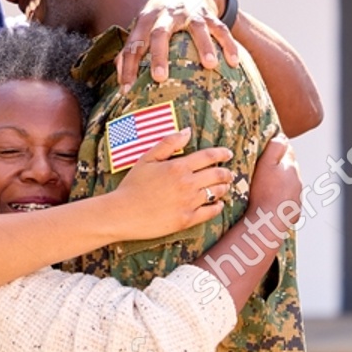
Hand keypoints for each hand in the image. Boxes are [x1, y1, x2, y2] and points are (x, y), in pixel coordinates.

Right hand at [113, 129, 233, 239]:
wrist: (122, 214)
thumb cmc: (132, 185)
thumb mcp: (147, 158)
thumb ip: (168, 143)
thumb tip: (187, 131)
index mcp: (178, 167)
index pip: (208, 157)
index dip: (221, 153)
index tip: (228, 153)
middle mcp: (187, 184)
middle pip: (217, 175)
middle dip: (226, 173)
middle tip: (229, 173)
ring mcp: (188, 203)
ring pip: (216, 193)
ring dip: (223, 188)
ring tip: (224, 187)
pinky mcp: (186, 220)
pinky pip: (210, 212)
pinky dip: (217, 207)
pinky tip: (218, 204)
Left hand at [117, 0, 240, 90]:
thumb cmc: (160, 16)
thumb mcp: (143, 27)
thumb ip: (131, 50)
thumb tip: (120, 80)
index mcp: (147, 20)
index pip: (134, 44)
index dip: (128, 66)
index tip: (127, 89)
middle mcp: (167, 15)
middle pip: (161, 34)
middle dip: (160, 55)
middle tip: (160, 77)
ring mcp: (190, 14)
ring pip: (197, 29)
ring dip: (204, 46)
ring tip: (210, 65)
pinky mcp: (209, 15)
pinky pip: (220, 29)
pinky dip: (228, 44)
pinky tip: (233, 62)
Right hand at [248, 133, 301, 222]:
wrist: (267, 222)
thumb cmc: (263, 192)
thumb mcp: (266, 164)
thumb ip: (274, 147)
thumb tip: (282, 136)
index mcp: (292, 167)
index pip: (288, 151)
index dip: (278, 151)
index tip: (268, 155)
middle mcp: (298, 181)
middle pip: (290, 169)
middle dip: (281, 168)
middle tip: (265, 173)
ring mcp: (298, 198)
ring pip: (291, 186)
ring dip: (282, 185)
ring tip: (267, 190)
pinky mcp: (294, 212)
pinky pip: (289, 203)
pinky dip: (282, 201)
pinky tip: (271, 204)